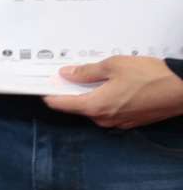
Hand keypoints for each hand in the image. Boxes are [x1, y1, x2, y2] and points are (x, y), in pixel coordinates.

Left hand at [44, 55, 182, 128]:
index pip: (62, 104)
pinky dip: (105, 99)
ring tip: (91, 76)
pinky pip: (110, 111)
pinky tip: (110, 85)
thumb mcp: (113, 66)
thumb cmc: (150, 76)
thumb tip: (66, 74)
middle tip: (65, 73)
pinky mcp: (132, 122)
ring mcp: (119, 123)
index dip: (49, 94)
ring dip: (89, 95)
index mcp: (96, 106)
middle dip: (70, 91)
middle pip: (78, 107)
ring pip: (94, 109)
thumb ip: (86, 72)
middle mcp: (105, 119)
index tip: (39, 85)